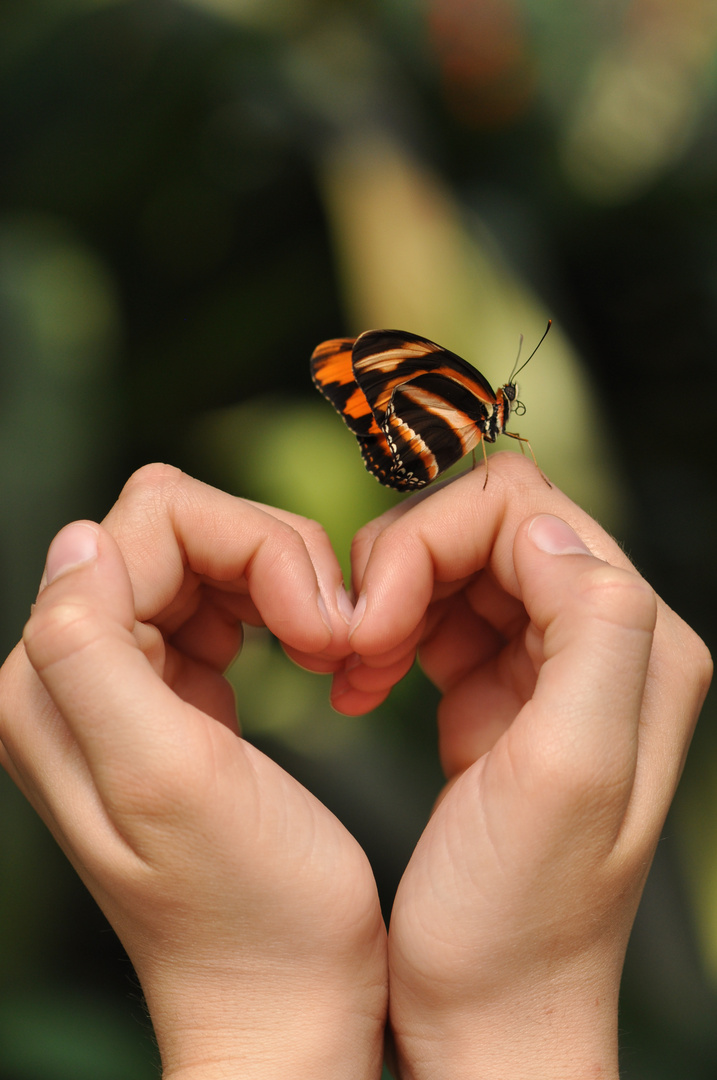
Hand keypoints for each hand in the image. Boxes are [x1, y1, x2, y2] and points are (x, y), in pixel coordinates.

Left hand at [0, 465, 386, 1079]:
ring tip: (328, 652)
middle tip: (331, 639)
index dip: (254, 548)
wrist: (286, 998)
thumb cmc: (252, 907)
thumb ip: (91, 650)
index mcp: (55, 681)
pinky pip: (222, 601)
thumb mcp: (167, 778)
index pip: (152, 522)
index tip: (318, 626)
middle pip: (180, 528)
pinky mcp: (175, 697)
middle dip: (271, 562)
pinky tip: (306, 659)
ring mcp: (125, 683)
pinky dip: (277, 611)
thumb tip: (80, 538)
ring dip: (282, 585)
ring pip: (207, 553)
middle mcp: (73, 673)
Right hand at [341, 453, 711, 1079]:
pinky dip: (388, 630)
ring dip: (390, 596)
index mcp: (638, 646)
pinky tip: (359, 679)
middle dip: (405, 566)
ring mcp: (550, 666)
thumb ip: (589, 630)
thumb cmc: (517, 922)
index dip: (430, 543)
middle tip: (352, 643)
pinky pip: (437, 613)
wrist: (485, 1015)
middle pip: (487, 526)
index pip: (524, 512)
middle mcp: (605, 642)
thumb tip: (542, 530)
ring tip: (352, 666)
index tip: (371, 622)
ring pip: (455, 561)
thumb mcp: (568, 775)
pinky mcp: (500, 693)